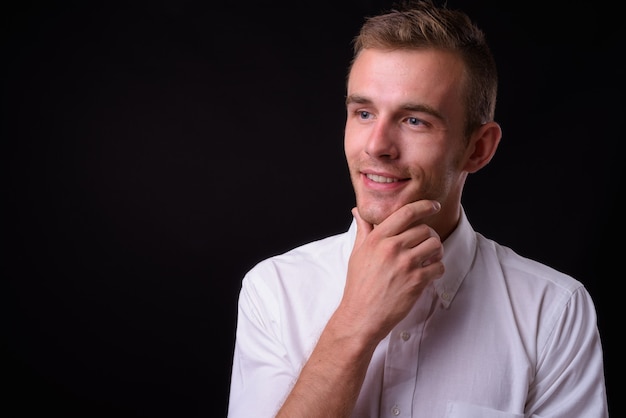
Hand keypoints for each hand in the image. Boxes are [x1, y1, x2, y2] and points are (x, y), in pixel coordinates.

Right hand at [339, 200, 444, 342]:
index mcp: (377, 239)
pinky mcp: (416, 281)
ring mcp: (405, 264)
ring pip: (435, 245)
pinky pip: (439, 266)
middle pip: (424, 229)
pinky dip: (438, 269)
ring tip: (428, 259)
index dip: (424, 206)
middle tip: (425, 245)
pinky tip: (428, 274)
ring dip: (436, 252)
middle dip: (429, 236)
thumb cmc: (358, 285)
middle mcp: (392, 248)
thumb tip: (357, 211)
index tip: (433, 206)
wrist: (361, 316)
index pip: (406, 212)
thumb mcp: (357, 253)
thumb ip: (363, 230)